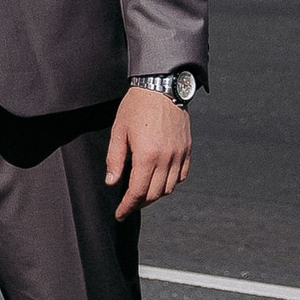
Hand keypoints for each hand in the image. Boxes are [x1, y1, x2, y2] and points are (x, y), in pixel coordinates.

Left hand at [105, 86, 190, 220]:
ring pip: (169, 188)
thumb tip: (112, 182)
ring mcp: (179, 154)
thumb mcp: (118, 131)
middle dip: (140, 203)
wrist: (161, 85)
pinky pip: (182, 175)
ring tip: (143, 192)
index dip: (127, 206)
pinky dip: (171, 182)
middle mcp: (166, 158)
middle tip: (128, 204)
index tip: (120, 214)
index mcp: (147, 155)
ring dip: (155, 194)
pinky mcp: (187, 149)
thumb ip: (115, 159)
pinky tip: (160, 179)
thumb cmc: (136, 106)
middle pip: (155, 194)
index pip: (138, 192)